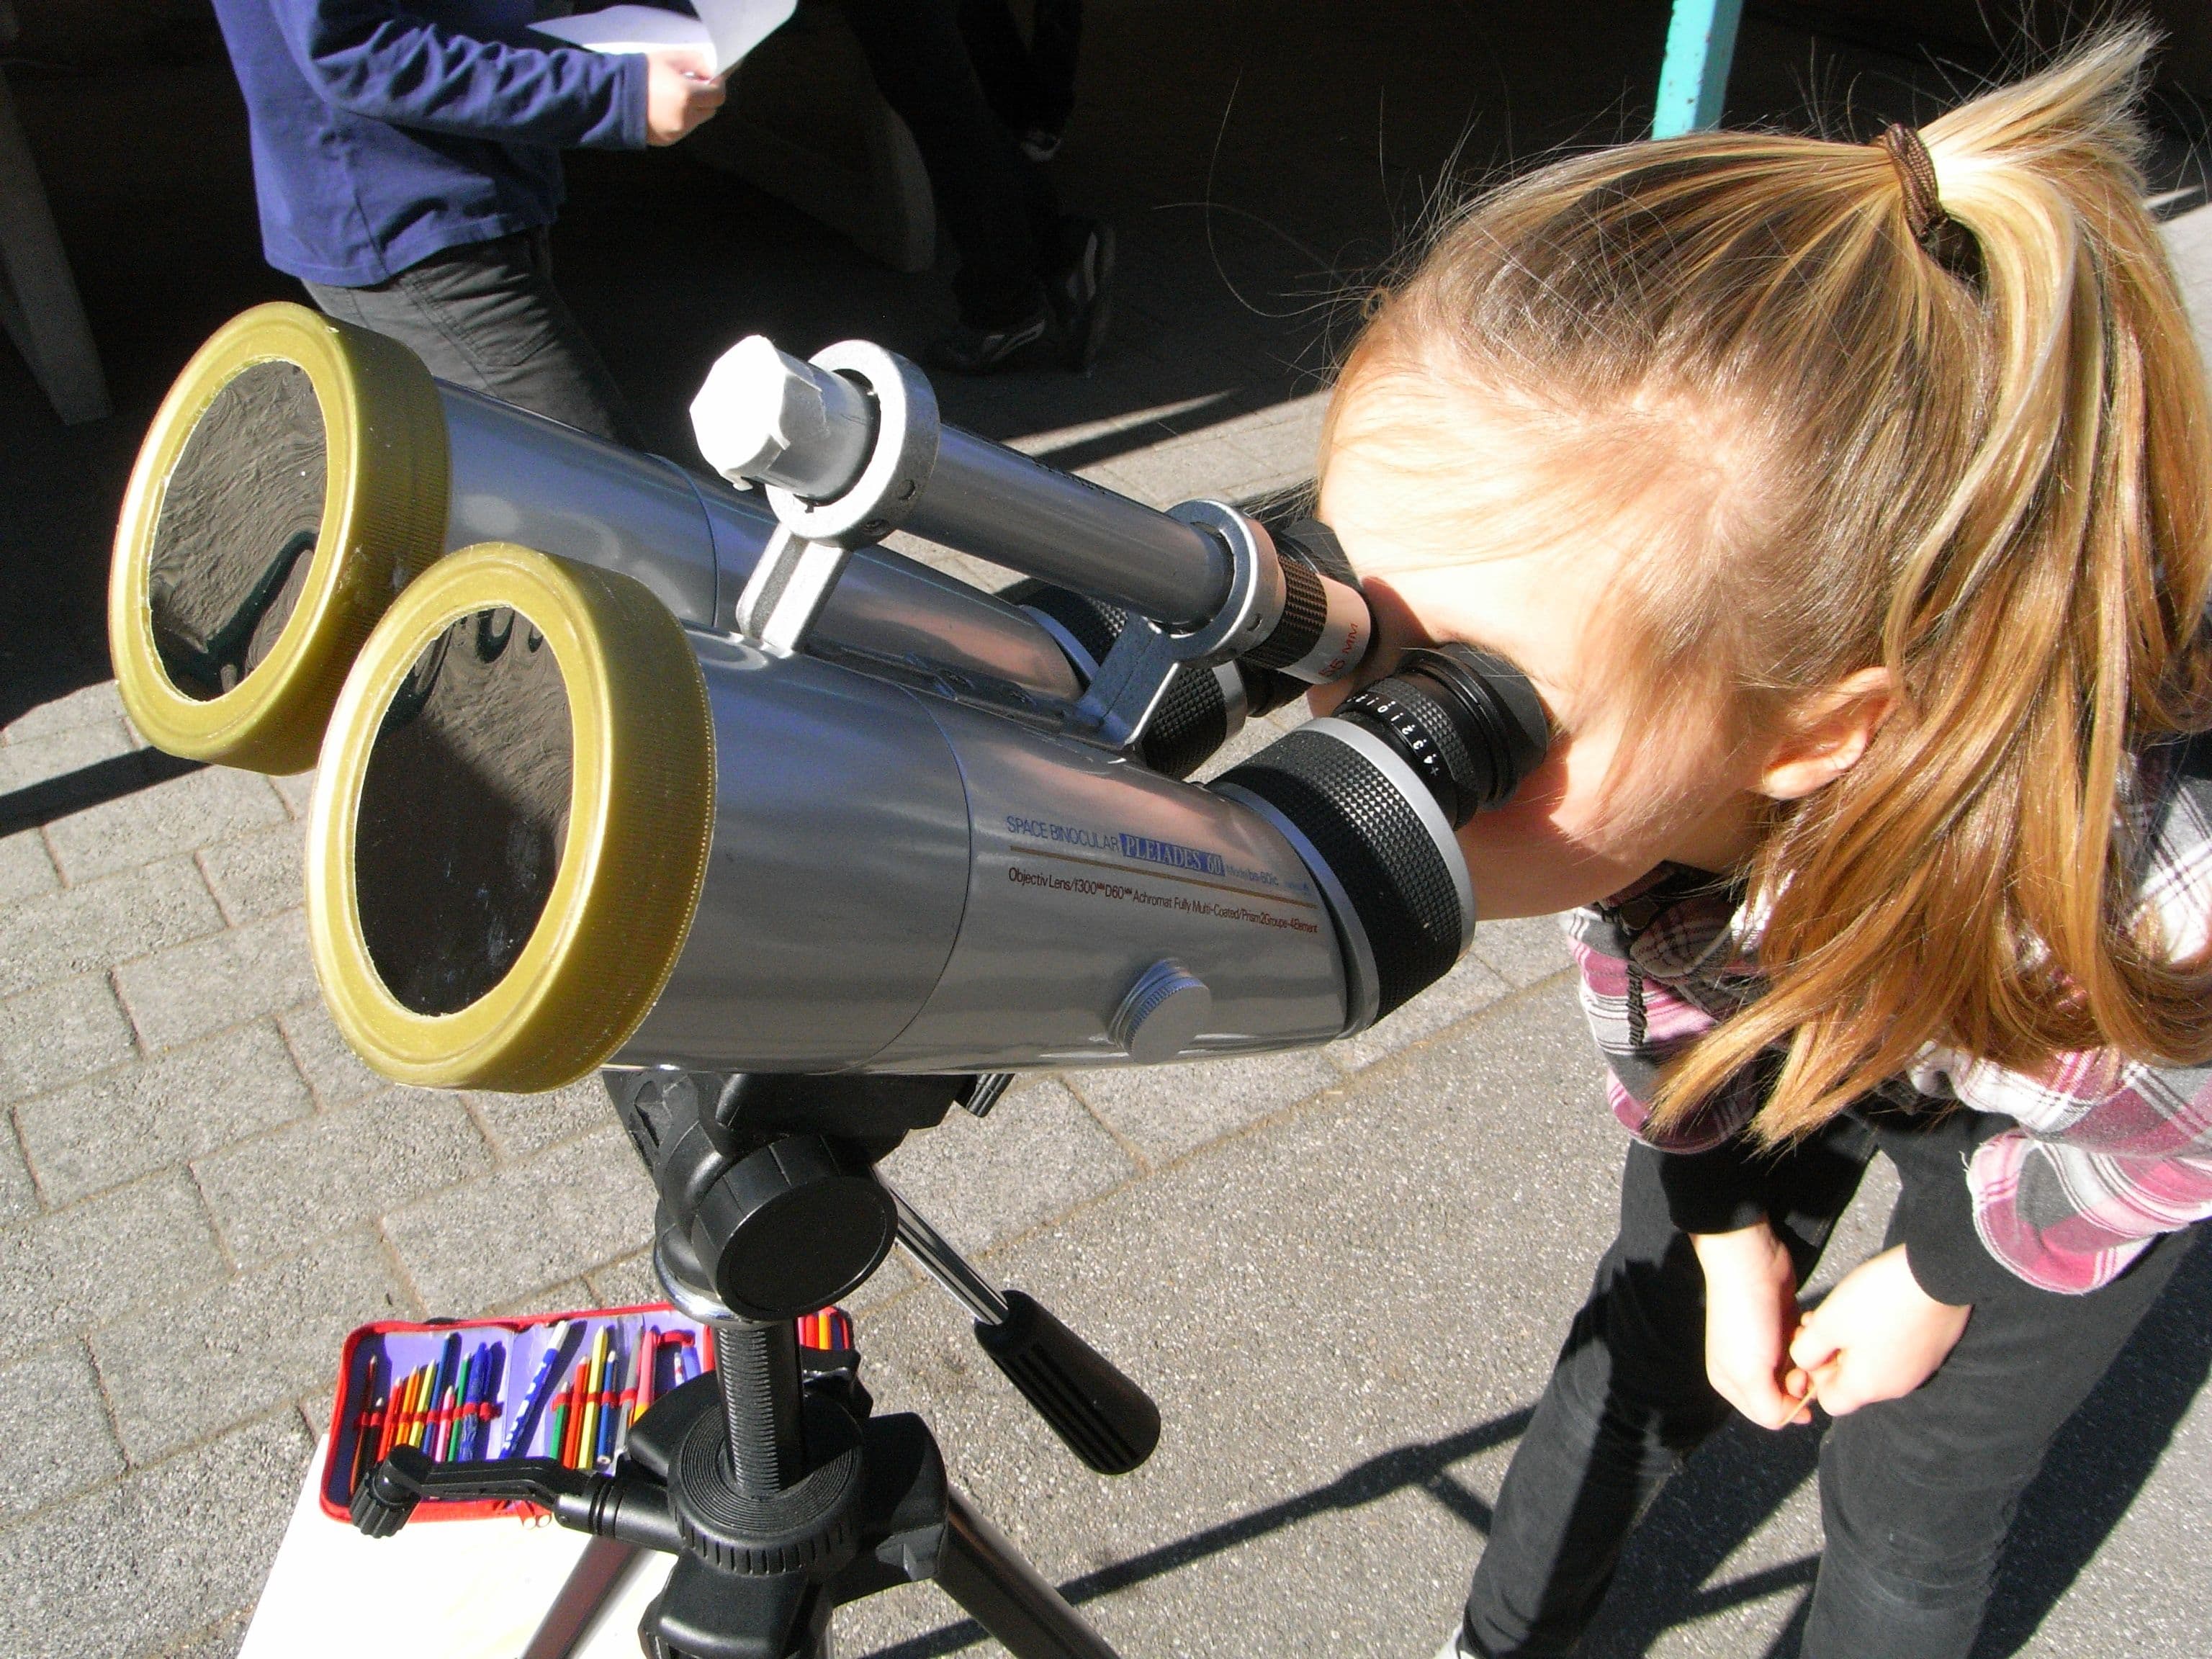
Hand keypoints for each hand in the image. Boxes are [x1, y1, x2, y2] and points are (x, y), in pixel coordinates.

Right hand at [644, 49, 725, 145]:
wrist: (611, 96)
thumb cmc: (640, 73)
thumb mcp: (669, 58)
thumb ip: (695, 62)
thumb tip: (711, 71)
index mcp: (687, 95)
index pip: (718, 96)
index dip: (717, 86)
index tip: (711, 78)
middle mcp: (686, 118)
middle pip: (710, 110)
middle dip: (706, 97)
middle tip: (695, 85)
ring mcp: (677, 132)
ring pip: (697, 120)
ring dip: (694, 109)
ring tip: (676, 96)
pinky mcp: (668, 141)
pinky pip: (683, 129)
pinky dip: (681, 119)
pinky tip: (666, 108)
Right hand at [1692, 1220, 1813, 1428]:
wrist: (1751, 1263)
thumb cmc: (1745, 1319)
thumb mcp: (1749, 1374)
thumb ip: (1769, 1409)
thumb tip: (1794, 1418)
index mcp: (1731, 1383)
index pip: (1770, 1415)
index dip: (1791, 1405)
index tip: (1798, 1382)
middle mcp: (1747, 1368)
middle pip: (1788, 1394)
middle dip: (1802, 1381)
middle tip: (1803, 1361)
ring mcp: (1766, 1346)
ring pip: (1800, 1371)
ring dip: (1808, 1359)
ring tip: (1802, 1337)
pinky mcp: (1783, 1327)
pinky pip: (1804, 1348)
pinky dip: (1810, 1341)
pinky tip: (1806, 1323)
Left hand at [1790, 1245, 1968, 1415]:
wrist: (1937, 1277)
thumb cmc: (1877, 1302)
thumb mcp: (1827, 1324)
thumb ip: (1807, 1351)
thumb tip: (1805, 1363)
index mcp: (1868, 1388)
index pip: (1830, 1402)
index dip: (1814, 1376)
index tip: (1813, 1344)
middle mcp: (1896, 1388)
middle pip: (1852, 1383)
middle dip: (1832, 1354)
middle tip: (1824, 1321)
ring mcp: (1918, 1370)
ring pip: (1874, 1366)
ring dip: (1854, 1344)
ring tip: (1847, 1311)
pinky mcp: (1933, 1350)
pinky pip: (1897, 1352)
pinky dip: (1881, 1337)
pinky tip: (1877, 1309)